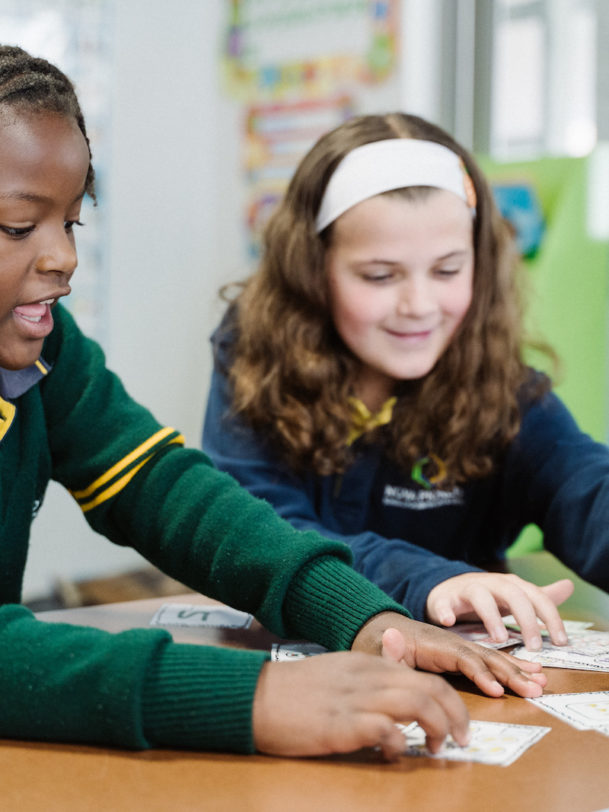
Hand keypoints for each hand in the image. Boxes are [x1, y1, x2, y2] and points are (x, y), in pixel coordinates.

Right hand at [252, 652, 468, 759]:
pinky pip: (384, 729)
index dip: (451, 702)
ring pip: (418, 704)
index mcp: (368, 664)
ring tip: (436, 749)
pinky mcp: (340, 724)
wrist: (254, 695)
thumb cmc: (294, 691)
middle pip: (431, 688)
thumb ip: (371, 677)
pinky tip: (393, 753)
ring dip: (437, 728)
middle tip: (460, 741)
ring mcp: (355, 699)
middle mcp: (368, 677)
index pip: (425, 676)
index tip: (457, 725)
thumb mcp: (338, 673)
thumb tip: (400, 691)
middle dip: (456, 716)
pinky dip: (399, 743)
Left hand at [351, 612, 547, 697]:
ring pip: (494, 658)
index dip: (480, 674)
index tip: (497, 691)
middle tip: (535, 690)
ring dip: (518, 671)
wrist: (383, 629)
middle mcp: (453, 642)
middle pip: (485, 657)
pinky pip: (492, 659)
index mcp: (435, 644)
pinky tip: (533, 673)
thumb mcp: (381, 648)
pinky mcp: (464, 653)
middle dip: (511, 674)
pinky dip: (513, 665)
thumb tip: (392, 636)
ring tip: (542, 683)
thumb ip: (388, 648)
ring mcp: (461, 646)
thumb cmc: (382, 646)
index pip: (462, 658)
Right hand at [425, 572, 573, 648]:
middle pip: (512, 594)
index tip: (561, 642)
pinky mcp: (444, 598)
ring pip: (480, 596)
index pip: (536, 597)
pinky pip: (444, 603)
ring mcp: (466, 588)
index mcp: (510, 585)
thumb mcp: (513, 596)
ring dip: (491, 616)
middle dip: (526, 619)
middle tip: (534, 646)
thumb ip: (540, 596)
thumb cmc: (486, 598)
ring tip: (500, 638)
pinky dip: (446, 611)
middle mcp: (490, 583)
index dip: (550, 617)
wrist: (447, 590)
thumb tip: (569, 586)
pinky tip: (449, 622)